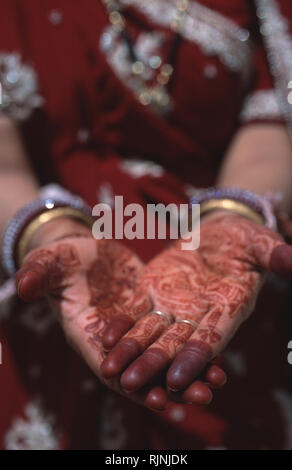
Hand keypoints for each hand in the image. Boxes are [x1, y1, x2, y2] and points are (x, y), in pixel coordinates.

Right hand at [15, 219, 224, 408]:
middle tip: (200, 396)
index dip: (131, 383)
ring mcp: (135, 331)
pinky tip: (218, 356)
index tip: (155, 398)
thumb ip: (39, 272)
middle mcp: (114, 341)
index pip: (108, 366)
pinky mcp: (152, 317)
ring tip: (217, 381)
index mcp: (88, 334)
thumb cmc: (65, 258)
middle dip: (169, 385)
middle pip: (142, 370)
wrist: (87, 252)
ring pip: (163, 358)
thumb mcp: (52, 261)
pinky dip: (192, 349)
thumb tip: (23, 286)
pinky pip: (174, 338)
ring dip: (188, 372)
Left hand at [101, 211, 291, 400]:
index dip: (195, 359)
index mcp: (227, 309)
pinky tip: (104, 337)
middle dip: (153, 364)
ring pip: (149, 333)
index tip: (178, 379)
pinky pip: (135, 310)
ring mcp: (173, 304)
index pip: (211, 339)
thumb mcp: (261, 244)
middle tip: (131, 383)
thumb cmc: (245, 239)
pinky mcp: (152, 290)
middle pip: (174, 345)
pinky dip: (122, 324)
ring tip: (109, 369)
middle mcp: (198, 315)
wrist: (218, 232)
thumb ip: (274, 255)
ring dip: (130, 352)